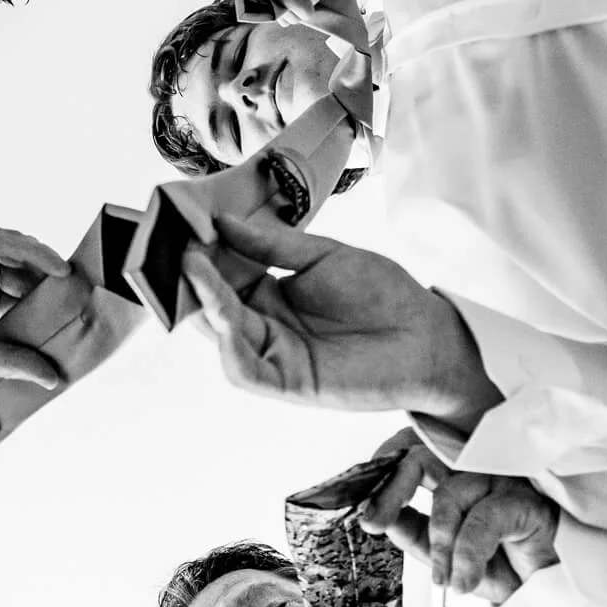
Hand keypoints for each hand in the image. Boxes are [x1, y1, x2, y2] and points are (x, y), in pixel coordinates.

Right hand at [0, 221, 69, 386]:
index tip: (76, 322)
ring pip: (18, 254)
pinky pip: (3, 242)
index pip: (18, 295)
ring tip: (80, 287)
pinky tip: (56, 269)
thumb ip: (10, 359)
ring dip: (49, 269)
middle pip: (23, 273)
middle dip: (54, 288)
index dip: (45, 306)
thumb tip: (52, 377)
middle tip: (88, 303)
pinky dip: (32, 253)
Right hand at [182, 215, 501, 420]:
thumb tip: (224, 223)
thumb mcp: (323, 256)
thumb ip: (273, 245)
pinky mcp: (291, 382)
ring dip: (206, 306)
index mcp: (270, 295)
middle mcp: (266, 325)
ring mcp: (276, 355)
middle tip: (176, 247)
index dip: (201, 255)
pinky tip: (224, 320)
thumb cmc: (383, 294)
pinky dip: (231, 349)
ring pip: (223, 336)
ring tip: (197, 270)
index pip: (222, 276)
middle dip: (192, 280)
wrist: (430, 333)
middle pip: (213, 307)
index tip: (182, 226)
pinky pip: (248, 372)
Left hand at [358, 428, 559, 602]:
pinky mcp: (526, 499)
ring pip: (448, 493)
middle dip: (390, 490)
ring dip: (440, 545)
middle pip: (419, 457)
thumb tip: (376, 516)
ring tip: (448, 579)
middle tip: (373, 522)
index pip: (408, 449)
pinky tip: (465, 583)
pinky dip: (467, 555)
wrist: (549, 593)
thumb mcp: (444, 554)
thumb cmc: (501, 566)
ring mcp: (502, 479)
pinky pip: (482, 519)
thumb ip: (411, 531)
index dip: (381, 465)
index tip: (362, 498)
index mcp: (452, 473)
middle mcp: (475, 468)